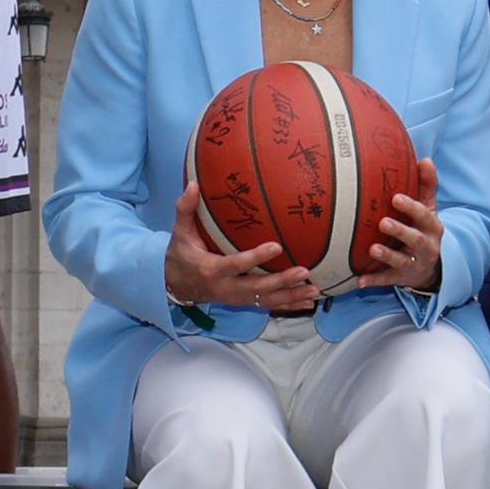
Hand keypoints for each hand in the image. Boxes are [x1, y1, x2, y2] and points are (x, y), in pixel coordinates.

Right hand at [167, 204, 323, 317]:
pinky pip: (267, 305)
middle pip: (257, 287)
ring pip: (266, 300)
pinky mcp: (242, 302)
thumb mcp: (179, 233)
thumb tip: (193, 184)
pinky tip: (308, 302)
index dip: (256, 257)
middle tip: (304, 271)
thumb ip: (185, 209)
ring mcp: (236, 297)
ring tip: (314, 290)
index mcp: (211, 269)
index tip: (277, 246)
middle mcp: (226, 287)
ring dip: (291, 296)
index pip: (236, 264)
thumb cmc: (181, 255)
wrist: (175, 286)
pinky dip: (289, 305)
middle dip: (282, 282)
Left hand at [354, 170, 446, 297]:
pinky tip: (359, 281)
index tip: (396, 198)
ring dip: (387, 256)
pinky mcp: (403, 279)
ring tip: (373, 249)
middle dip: (400, 231)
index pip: (424, 216)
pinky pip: (388, 281)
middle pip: (415, 239)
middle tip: (383, 222)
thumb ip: (427, 185)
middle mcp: (427, 247)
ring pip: (402, 262)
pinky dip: (374, 281)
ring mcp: (415, 264)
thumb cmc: (425, 229)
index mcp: (432, 227)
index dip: (411, 207)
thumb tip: (425, 159)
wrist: (434, 267)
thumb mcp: (429, 209)